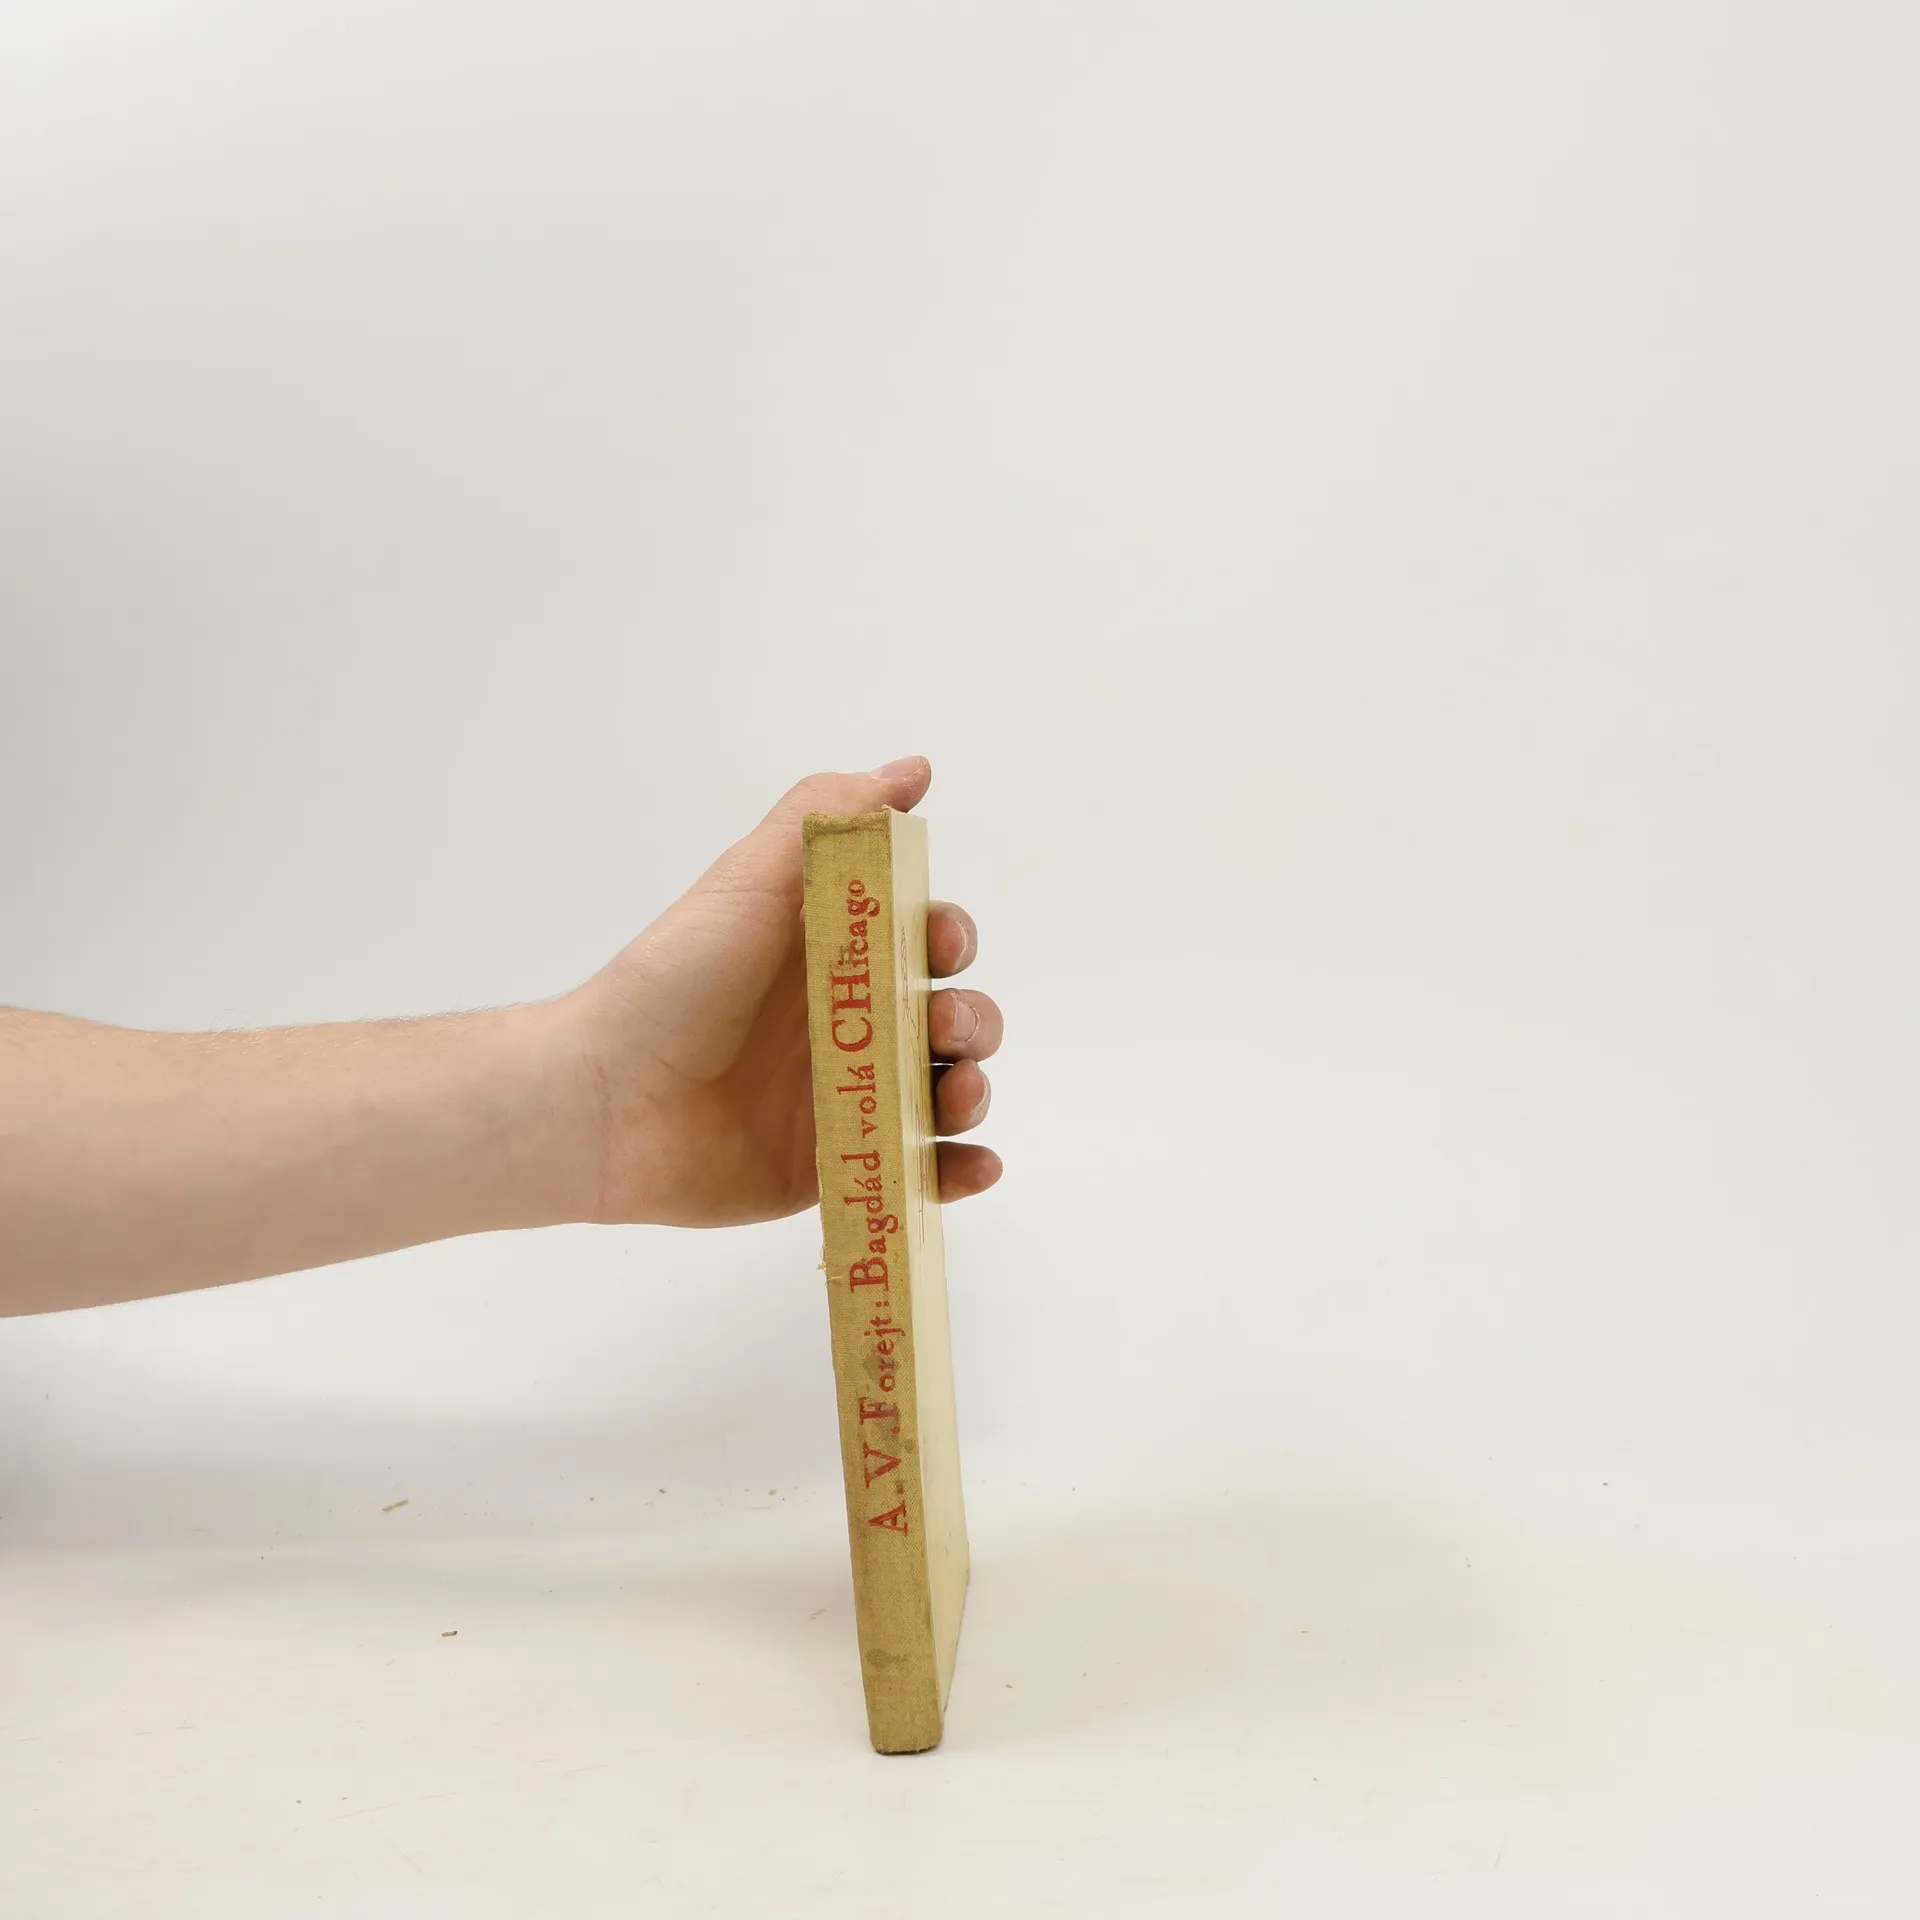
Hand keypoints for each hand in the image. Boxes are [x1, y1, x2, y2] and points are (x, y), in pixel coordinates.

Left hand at [569, 758, 1002, 1227]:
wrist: (606, 1097)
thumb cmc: (675, 979)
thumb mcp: (750, 878)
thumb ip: (827, 816)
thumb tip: (913, 770)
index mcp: (836, 956)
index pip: (927, 943)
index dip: (949, 940)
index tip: (938, 945)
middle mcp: (850, 1025)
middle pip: (950, 1019)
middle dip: (970, 1020)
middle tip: (939, 1028)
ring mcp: (848, 1101)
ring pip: (946, 1093)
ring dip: (973, 1089)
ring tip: (957, 1095)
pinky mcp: (836, 1167)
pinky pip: (918, 1175)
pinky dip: (960, 1172)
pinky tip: (976, 1165)